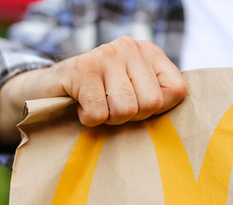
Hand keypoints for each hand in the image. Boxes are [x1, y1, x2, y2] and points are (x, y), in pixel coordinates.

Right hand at [0, 36, 188, 142]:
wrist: (46, 91)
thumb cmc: (97, 99)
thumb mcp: (133, 95)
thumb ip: (158, 101)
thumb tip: (186, 129)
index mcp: (149, 52)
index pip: (177, 91)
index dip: (156, 111)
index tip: (136, 108)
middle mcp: (129, 47)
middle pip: (150, 104)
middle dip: (130, 117)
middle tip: (110, 108)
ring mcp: (105, 54)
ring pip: (125, 110)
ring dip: (108, 119)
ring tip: (96, 106)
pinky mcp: (82, 69)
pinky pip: (99, 113)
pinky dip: (88, 120)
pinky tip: (80, 106)